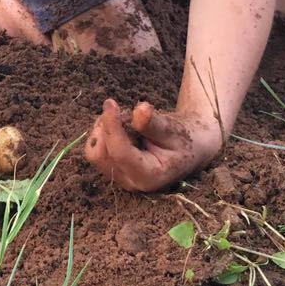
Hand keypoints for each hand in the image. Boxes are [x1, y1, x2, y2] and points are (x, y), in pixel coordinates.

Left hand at [84, 98, 223, 191]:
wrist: (190, 148)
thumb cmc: (183, 140)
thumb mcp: (173, 130)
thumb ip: (154, 123)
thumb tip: (140, 109)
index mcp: (149, 177)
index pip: (120, 153)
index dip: (112, 126)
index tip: (110, 103)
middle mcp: (130, 182)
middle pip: (101, 155)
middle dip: (108, 128)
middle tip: (127, 113)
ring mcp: (120, 177)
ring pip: (94, 152)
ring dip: (105, 129)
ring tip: (128, 121)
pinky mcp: (113, 169)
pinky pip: (96, 149)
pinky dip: (104, 132)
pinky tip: (122, 127)